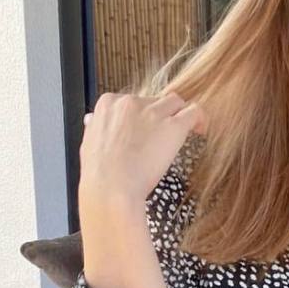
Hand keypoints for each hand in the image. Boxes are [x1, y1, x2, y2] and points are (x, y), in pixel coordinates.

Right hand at [79, 92, 207, 205]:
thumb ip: (95, 128)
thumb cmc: (100, 173)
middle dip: (160, 115)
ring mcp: (153, 113)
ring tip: (185, 131)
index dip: (142, 115)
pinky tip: (200, 130)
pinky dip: (200, 119)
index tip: (146, 128)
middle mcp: (131, 103)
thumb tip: (92, 122)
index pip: (132, 100)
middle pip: (154, 100)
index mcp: (109, 104)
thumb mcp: (88, 143)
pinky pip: (194, 111)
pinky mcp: (173, 126)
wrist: (111, 187)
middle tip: (164, 135)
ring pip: (175, 102)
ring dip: (179, 114)